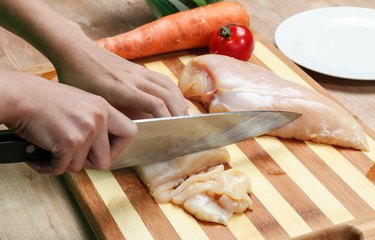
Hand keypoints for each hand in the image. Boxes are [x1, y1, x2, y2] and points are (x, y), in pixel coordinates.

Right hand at [1, 70, 136, 174]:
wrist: (19, 96)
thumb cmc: (42, 100)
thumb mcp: (79, 104)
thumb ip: (94, 122)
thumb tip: (100, 147)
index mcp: (103, 107)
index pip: (130, 132)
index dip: (118, 148)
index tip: (105, 151)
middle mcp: (99, 117)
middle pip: (106, 160)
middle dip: (87, 163)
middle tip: (73, 156)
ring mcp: (86, 130)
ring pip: (80, 166)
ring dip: (64, 162)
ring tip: (52, 148)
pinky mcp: (69, 142)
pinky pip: (61, 168)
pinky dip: (48, 166)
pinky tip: (41, 154)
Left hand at [54, 35, 187, 117]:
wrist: (76, 51)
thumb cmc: (79, 78)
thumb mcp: (93, 101)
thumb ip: (114, 114)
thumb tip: (134, 128)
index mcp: (123, 89)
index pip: (155, 104)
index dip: (166, 117)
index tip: (170, 130)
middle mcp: (135, 79)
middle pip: (167, 94)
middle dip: (178, 111)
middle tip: (182, 127)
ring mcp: (138, 71)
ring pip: (168, 85)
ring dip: (179, 101)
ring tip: (183, 115)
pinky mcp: (139, 67)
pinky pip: (162, 79)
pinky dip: (173, 90)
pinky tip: (174, 99)